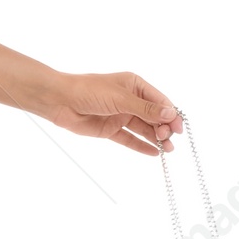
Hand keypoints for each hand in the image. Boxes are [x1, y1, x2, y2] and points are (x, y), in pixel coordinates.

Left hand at [42, 71, 182, 155]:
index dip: (170, 114)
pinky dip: (141, 146)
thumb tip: (170, 114)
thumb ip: (145, 109)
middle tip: (168, 138)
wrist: (60, 100)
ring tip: (167, 149)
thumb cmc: (89, 91)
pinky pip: (129, 139)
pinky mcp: (110, 129)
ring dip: (155, 138)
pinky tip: (153, 152)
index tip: (178, 127)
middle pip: (153, 116)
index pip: (159, 101)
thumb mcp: (120, 98)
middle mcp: (129, 100)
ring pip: (143, 128)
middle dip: (163, 127)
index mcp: (134, 85)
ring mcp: (120, 115)